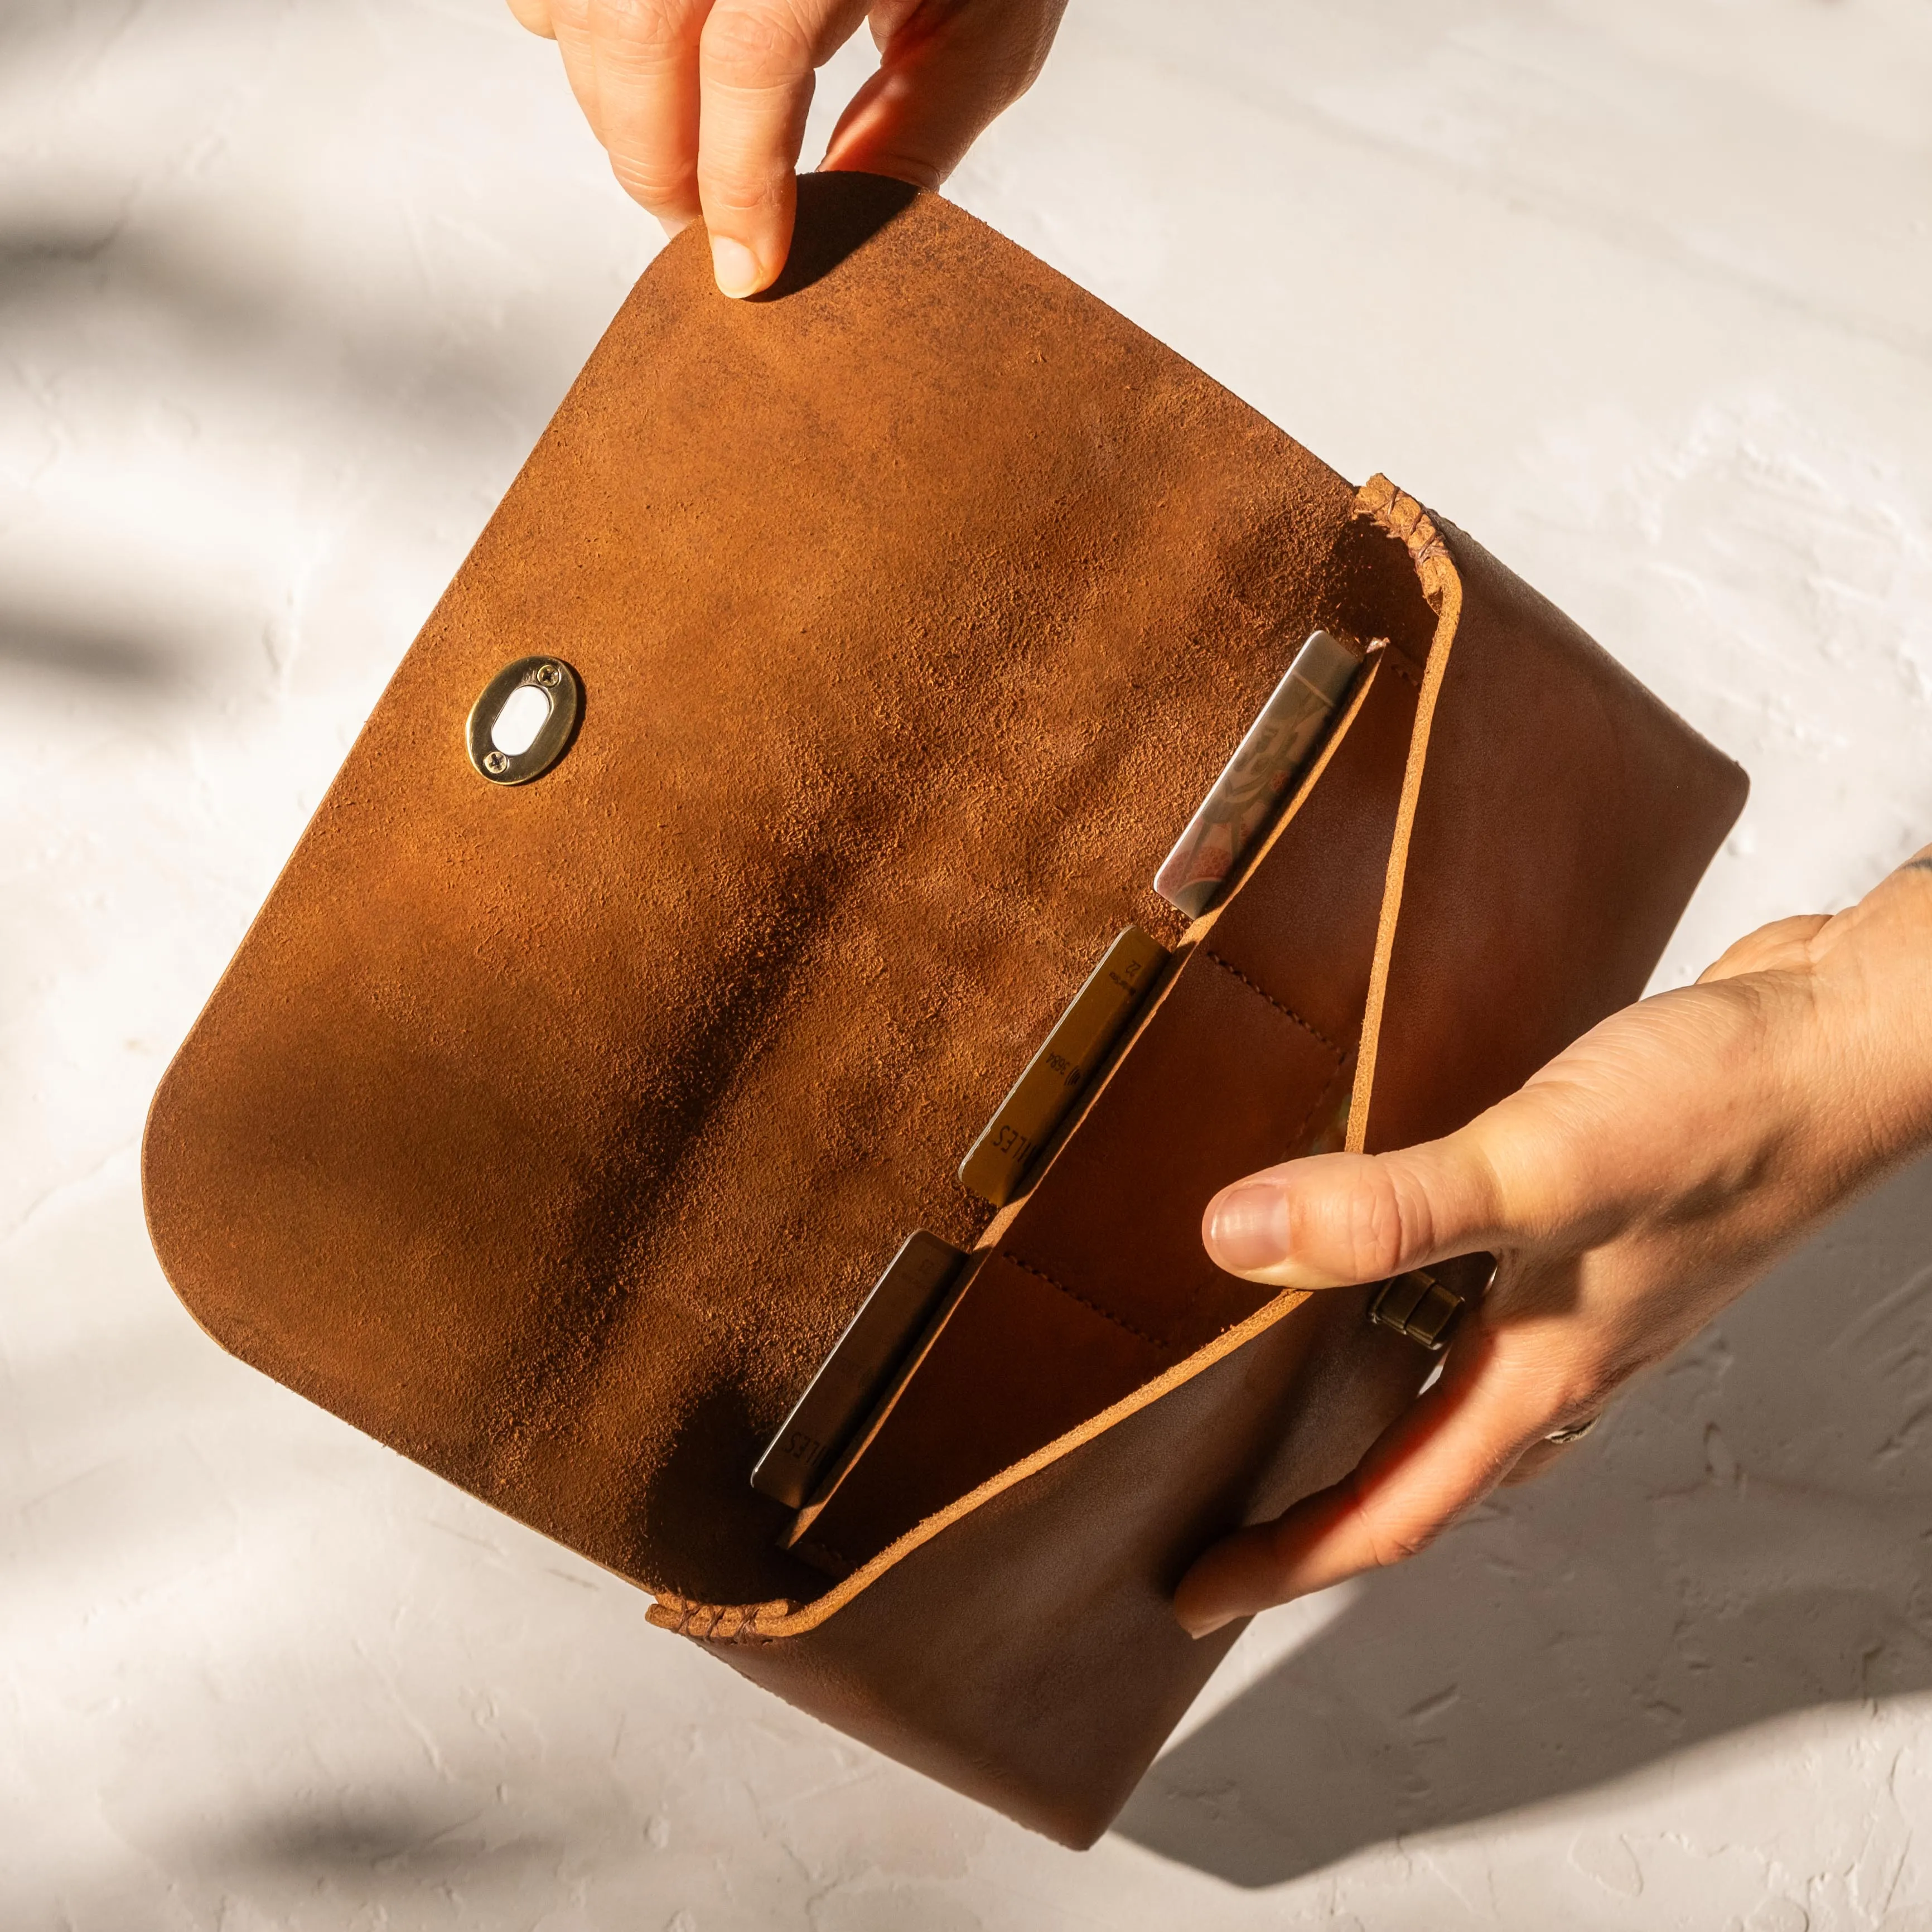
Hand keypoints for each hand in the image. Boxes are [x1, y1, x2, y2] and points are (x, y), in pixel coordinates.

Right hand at [506, 0, 1068, 295]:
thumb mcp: (981, 31)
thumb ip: (912, 134)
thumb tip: (834, 246)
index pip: (748, 59)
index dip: (738, 182)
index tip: (746, 268)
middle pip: (639, 34)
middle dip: (658, 164)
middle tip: (699, 232)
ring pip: (582, 10)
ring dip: (617, 112)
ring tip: (679, 166)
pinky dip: (581, 40)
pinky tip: (647, 77)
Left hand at [1174, 850, 1931, 1637]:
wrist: (1844, 1044)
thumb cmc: (1725, 1116)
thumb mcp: (1539, 1166)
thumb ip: (1393, 1211)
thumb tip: (1240, 1242)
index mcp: (1541, 1375)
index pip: (1395, 1508)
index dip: (1289, 1562)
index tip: (1196, 1597)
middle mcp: (1562, 1353)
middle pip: (1422, 1468)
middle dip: (1321, 1508)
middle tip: (1226, 1517)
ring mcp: (1585, 1293)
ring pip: (1456, 1388)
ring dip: (1372, 1410)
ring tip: (1278, 1393)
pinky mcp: (1594, 1222)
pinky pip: (1483, 1296)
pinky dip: (1418, 1302)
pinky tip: (1387, 1249)